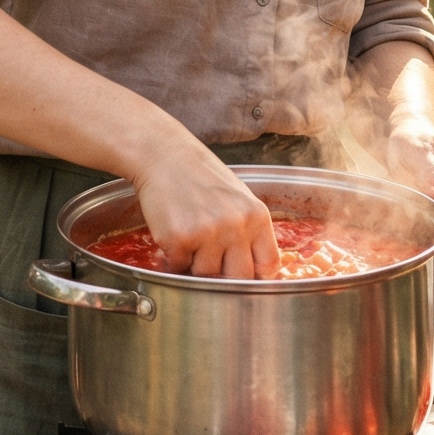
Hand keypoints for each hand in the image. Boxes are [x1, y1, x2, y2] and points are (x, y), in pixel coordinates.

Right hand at [132, 136, 279, 276]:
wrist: (164, 156)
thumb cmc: (201, 177)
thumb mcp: (238, 199)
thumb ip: (248, 231)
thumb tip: (252, 271)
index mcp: (257, 216)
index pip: (269, 264)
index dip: (257, 277)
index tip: (246, 278)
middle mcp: (236, 226)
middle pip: (239, 278)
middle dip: (225, 277)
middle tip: (212, 263)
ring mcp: (208, 234)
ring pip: (206, 274)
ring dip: (195, 264)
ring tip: (189, 239)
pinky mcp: (179, 238)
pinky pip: (179, 267)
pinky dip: (174, 258)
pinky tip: (173, 235)